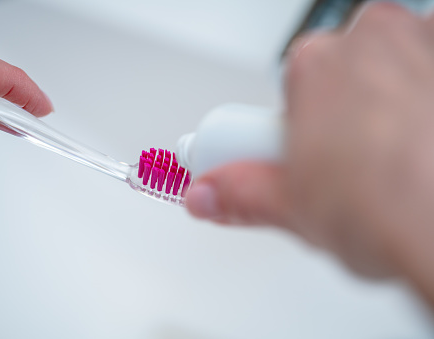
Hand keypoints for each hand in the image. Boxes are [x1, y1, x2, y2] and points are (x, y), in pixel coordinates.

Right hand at [187, 1, 433, 296]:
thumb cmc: (401, 214)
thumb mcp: (296, 211)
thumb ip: (242, 194)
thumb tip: (209, 193)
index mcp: (316, 66)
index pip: (283, 96)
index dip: (283, 134)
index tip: (289, 156)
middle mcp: (371, 39)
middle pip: (337, 80)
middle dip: (335, 122)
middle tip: (344, 172)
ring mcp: (425, 44)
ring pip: (388, 75)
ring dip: (384, 111)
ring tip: (391, 167)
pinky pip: (429, 77)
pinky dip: (425, 108)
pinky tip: (424, 151)